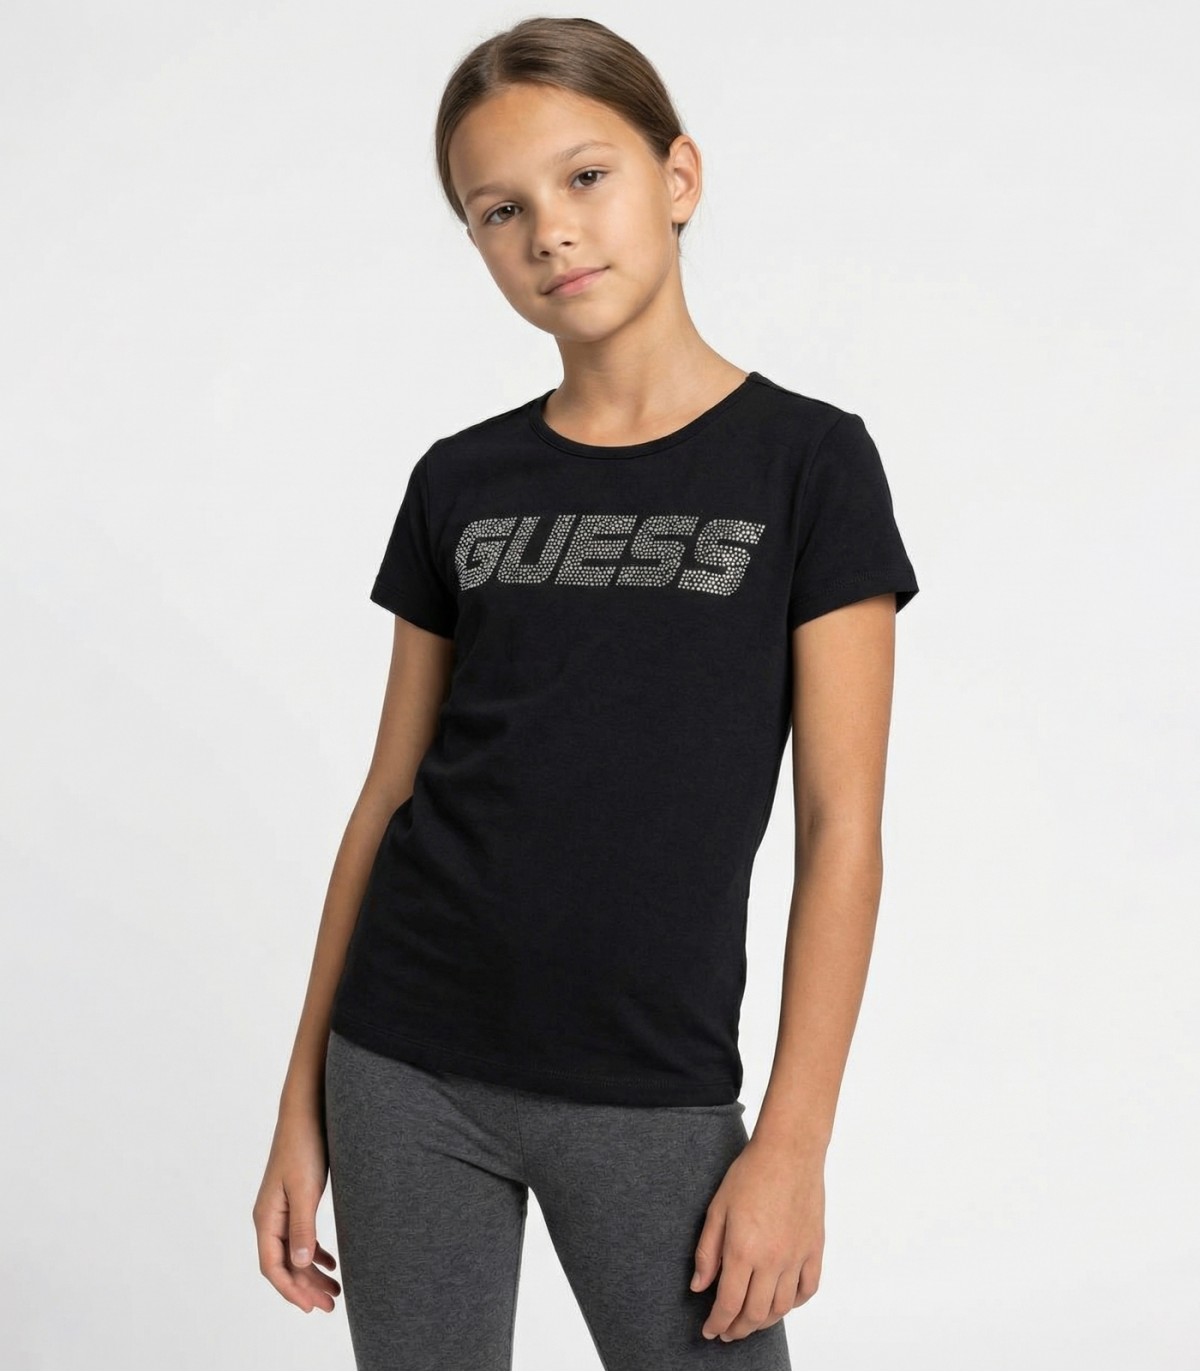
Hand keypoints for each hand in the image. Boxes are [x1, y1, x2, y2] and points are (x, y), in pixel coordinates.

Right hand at [253, 1109, 341, 1312]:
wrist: (306, 1111)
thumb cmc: (303, 1146)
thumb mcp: (305, 1189)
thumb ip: (302, 1227)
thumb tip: (300, 1264)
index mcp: (266, 1218)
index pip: (273, 1266)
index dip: (291, 1290)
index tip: (311, 1307)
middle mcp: (270, 1217)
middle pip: (284, 1265)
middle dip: (305, 1288)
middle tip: (330, 1306)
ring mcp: (282, 1209)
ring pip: (295, 1253)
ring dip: (312, 1274)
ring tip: (335, 1292)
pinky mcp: (296, 1199)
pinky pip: (302, 1237)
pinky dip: (316, 1253)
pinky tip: (331, 1263)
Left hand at [690, 1137, 823, 1341]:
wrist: (789, 1153)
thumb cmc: (750, 1174)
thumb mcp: (717, 1209)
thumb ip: (707, 1252)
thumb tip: (699, 1287)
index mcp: (743, 1251)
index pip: (729, 1304)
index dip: (718, 1323)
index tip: (710, 1331)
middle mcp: (772, 1261)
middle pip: (755, 1313)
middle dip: (738, 1329)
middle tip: (728, 1331)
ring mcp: (797, 1257)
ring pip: (782, 1308)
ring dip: (764, 1321)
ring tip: (751, 1320)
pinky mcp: (815, 1250)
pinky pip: (807, 1290)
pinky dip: (793, 1303)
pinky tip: (781, 1302)